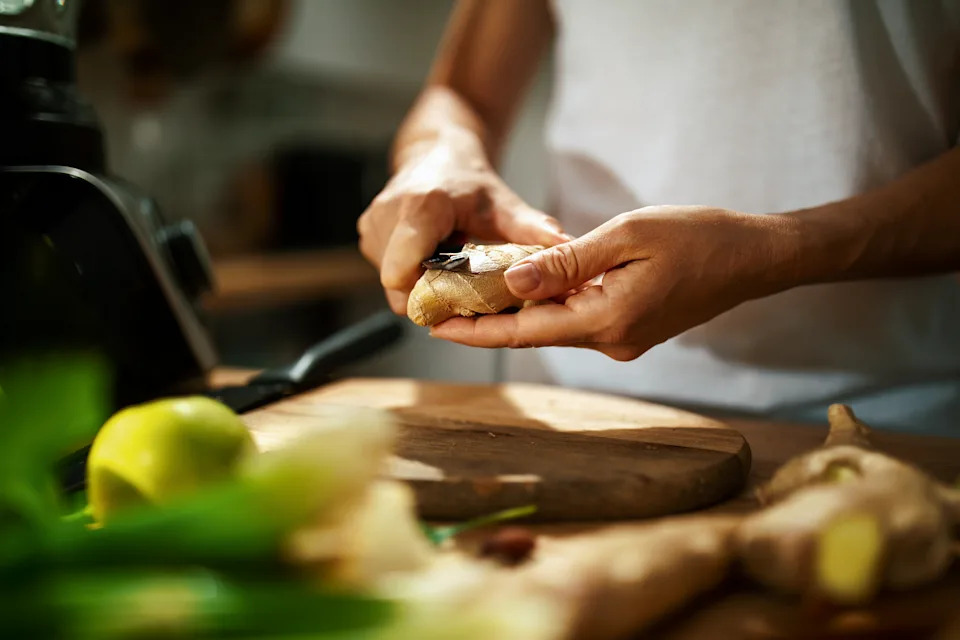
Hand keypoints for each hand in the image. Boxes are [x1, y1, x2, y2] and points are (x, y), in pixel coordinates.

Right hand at [357, 137, 568, 313]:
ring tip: (447, 267)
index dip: (425, 297)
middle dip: (428, 294)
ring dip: (419, 283)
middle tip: (459, 287)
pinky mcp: (366, 233)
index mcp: (420, 208)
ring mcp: (372, 225)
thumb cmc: (469, 180)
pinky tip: (432, 258)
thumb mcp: (503, 203)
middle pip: (398, 285)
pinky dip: (409, 272)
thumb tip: (567, 247)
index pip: (401, 275)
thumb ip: (532, 228)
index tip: (456, 300)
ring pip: (391, 281)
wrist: (437, 151)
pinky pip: (386, 270)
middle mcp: (387, 216)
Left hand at [431, 206, 789, 360]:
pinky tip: (525, 286)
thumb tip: (512, 280)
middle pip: (534, 332)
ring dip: (517, 310)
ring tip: (471, 291)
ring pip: (555, 325)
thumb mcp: (626, 236)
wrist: (753, 257)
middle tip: (439, 303)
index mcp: (607, 321)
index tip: (433, 325)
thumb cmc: (697, 237)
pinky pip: (577, 319)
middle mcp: (611, 342)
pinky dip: (549, 304)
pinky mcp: (630, 330)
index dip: (475, 330)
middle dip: (487, 320)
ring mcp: (622, 340)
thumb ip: (566, 261)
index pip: (525, 332)